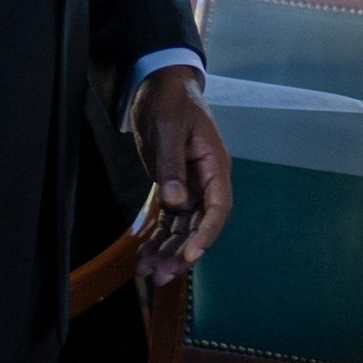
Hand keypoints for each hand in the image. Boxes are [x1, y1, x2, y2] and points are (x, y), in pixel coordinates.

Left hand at [129, 67, 232, 284]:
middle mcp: (206, 181)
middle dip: (183, 252)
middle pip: (200, 225)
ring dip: (168, 251)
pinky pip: (169, 220)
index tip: (191, 255)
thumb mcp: (169, 128)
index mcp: (214, 165)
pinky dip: (158, 239)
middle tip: (162, 275)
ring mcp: (190, 187)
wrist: (161, 86)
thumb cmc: (170, 101)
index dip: (207, 233)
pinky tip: (144, 257)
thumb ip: (172, 165)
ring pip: (183, 228)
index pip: (218, 206)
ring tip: (148, 272)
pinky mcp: (173, 188)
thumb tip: (175, 202)